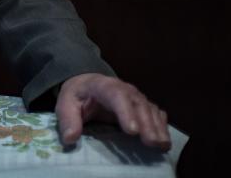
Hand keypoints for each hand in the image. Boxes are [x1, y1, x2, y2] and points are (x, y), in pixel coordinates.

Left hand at [55, 73, 169, 149]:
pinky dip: (162, 126)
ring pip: (150, 109)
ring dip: (158, 127)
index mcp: (103, 86)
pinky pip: (156, 114)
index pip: (116, 95)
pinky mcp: (143, 105)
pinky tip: (165, 141)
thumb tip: (70, 138)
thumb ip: (68, 120)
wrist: (87, 84)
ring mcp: (136, 97)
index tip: (132, 131)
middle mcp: (124, 89)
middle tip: (152, 142)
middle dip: (147, 124)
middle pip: (138, 104)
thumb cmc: (77, 96)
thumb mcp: (66, 105)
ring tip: (162, 145)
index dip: (126, 112)